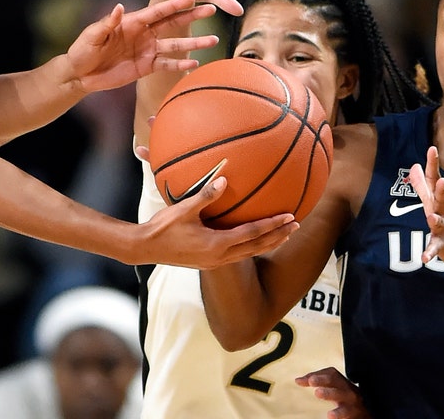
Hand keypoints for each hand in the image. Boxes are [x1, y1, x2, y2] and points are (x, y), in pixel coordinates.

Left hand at [67, 0, 219, 92]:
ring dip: (194, 42)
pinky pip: (167, 65)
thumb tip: (119, 7)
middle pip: (173, 23)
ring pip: (175, 45)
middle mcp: (144, 34)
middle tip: (211, 10)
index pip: (158, 11)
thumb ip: (108, 23)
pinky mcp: (146, 67)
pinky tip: (195, 62)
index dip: (175, 5)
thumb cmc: (83, 50)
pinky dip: (181, 64)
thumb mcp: (93, 35)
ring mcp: (147, 50)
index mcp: (133, 22)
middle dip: (192, 17)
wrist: (81, 74)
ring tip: (213, 40)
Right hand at [137, 171, 296, 267]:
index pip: (253, 233)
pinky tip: (256, 240)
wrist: (146, 248)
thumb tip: (224, 180)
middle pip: (257, 247)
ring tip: (284, 234)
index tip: (290, 217)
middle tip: (296, 226)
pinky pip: (239, 255)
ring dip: (268, 243)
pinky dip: (253, 247)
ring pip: (250, 253)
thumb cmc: (163, 227)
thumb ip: (206, 195)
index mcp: (218, 244)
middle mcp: (221, 257)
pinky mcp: (209, 263)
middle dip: (278, 236)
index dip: (273, 225)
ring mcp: (215, 262)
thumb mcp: (185, 209)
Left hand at [296, 367, 371, 417]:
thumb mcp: (334, 388)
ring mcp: (353, 402)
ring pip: (343, 396)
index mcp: (342, 382)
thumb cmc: (346, 398)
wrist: (368, 412)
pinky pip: (347, 413)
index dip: (318, 375)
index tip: (304, 380)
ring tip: (318, 393)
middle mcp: (348, 390)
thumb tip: (297, 380)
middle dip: (324, 380)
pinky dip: (339, 413)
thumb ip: (317, 382)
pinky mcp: (355, 414)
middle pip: (336, 381)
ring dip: (330, 393)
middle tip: (312, 381)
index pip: (331, 373)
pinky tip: (330, 415)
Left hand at [410, 146, 443, 264]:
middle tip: (442, 181)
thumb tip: (413, 166)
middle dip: (441, 190)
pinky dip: (430, 253)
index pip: (435, 179)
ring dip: (436, 220)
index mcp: (440, 199)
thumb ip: (422, 184)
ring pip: (439, 223)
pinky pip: (435, 248)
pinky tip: (424, 259)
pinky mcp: (443, 244)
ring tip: (431, 216)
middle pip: (441, 199)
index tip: (432, 149)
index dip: (433, 165)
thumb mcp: (434, 201)